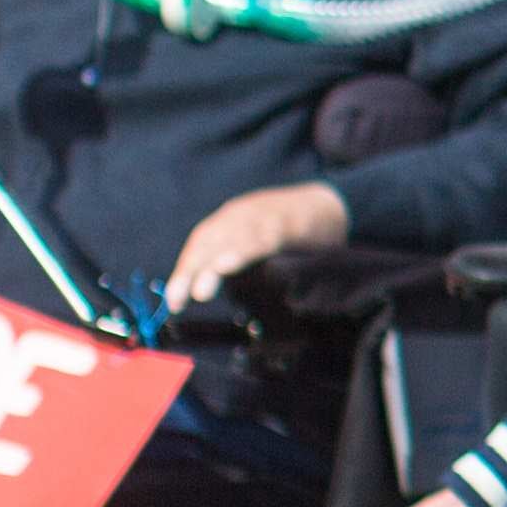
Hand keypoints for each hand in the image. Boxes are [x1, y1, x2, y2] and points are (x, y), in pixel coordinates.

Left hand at [164, 180, 346, 311]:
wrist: (334, 204)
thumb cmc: (293, 231)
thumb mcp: (258, 241)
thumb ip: (234, 262)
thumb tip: (203, 292)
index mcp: (232, 222)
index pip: (202, 245)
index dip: (186, 270)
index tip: (173, 301)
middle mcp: (242, 215)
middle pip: (209, 242)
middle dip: (191, 271)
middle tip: (178, 298)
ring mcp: (264, 216)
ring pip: (232, 241)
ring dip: (213, 265)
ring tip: (200, 290)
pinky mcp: (289, 222)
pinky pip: (263, 237)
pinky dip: (244, 250)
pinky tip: (230, 264)